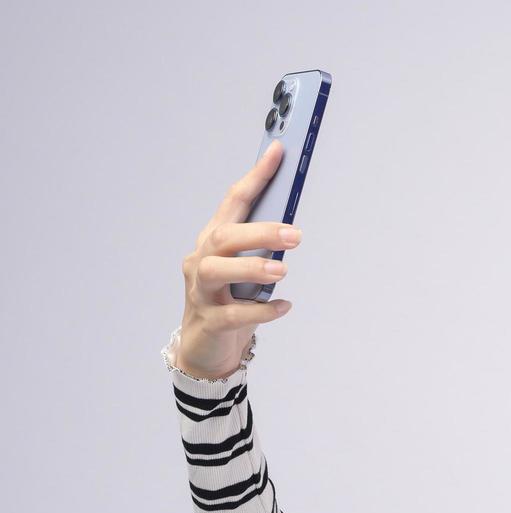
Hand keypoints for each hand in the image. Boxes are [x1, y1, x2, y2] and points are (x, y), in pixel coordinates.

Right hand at [176, 139, 301, 378]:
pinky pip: (232, 315)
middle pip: (222, 237)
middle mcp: (201, 261)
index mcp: (213, 242)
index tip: (279, 152)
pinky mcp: (208, 323)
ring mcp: (200, 293)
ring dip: (251, 268)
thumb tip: (292, 227)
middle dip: (259, 232)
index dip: (256, 177)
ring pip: (215, 271)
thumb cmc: (231, 302)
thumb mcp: (247, 272)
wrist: (205, 349)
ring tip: (282, 271)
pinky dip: (260, 311)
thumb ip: (262, 250)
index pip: (233, 202)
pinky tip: (284, 307)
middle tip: (295, 235)